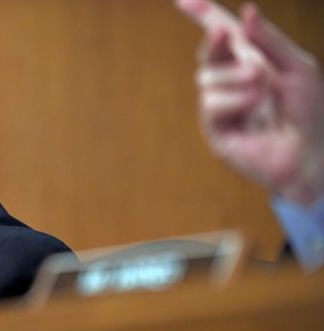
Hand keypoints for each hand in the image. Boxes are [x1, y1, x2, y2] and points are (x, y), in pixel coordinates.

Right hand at [176, 0, 323, 205]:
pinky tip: (254, 106)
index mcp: (252, 61)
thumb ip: (270, 40)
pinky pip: (211, 103)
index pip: (223, 35)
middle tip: (224, 33)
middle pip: (209, 53)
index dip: (204, 15)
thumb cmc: (309, 111)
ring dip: (237, 78)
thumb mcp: (297, 66)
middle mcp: (232, 81)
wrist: (310, 151)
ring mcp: (221, 106)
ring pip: (206, 77)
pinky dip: (235, 100)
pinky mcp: (215, 128)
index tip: (184, 0)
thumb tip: (245, 13)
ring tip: (263, 89)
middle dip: (214, 42)